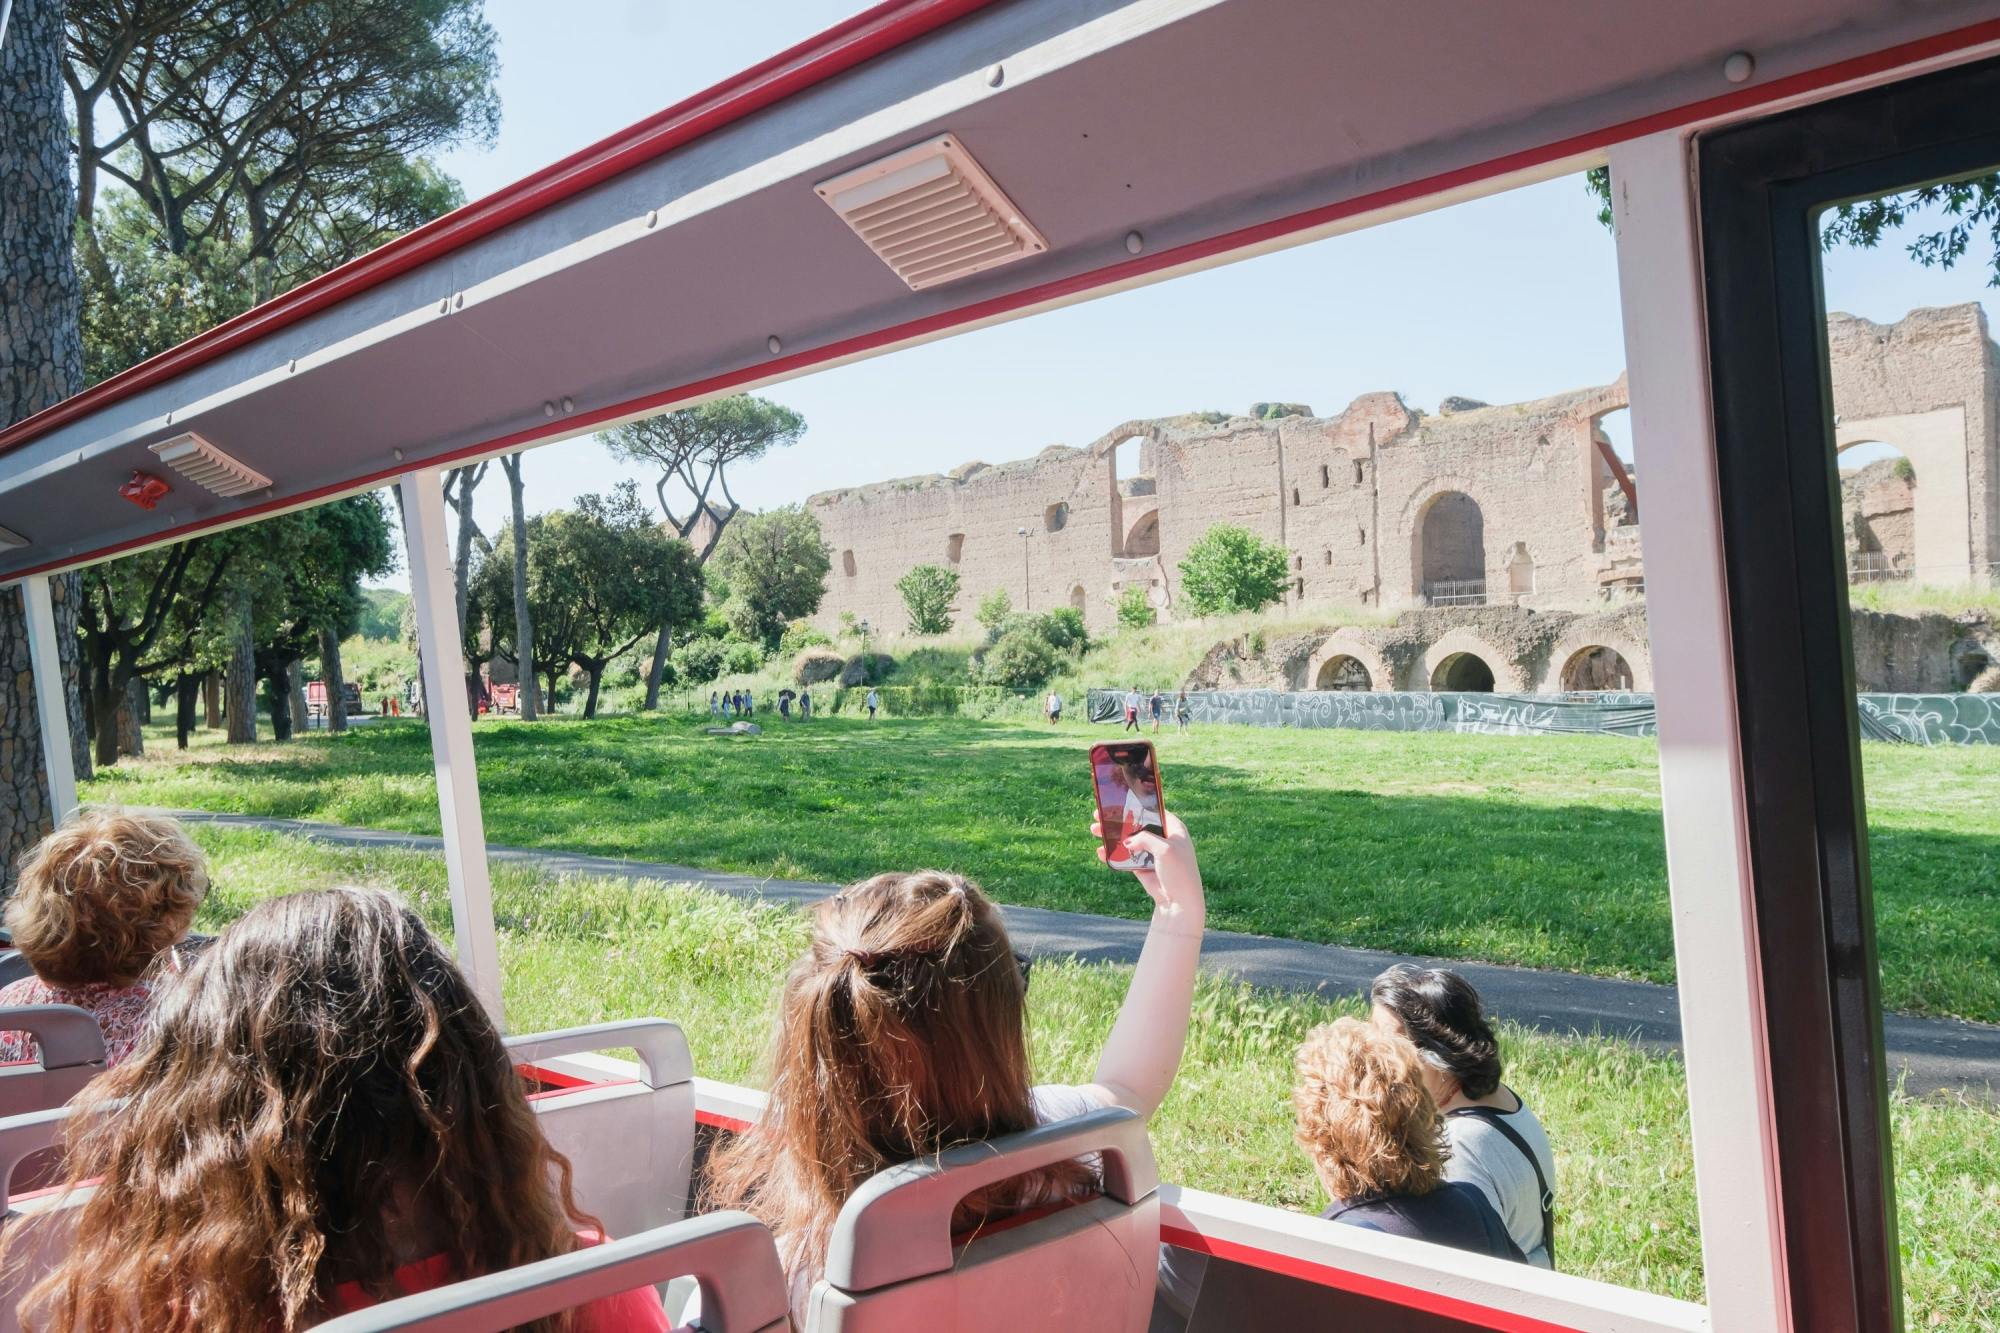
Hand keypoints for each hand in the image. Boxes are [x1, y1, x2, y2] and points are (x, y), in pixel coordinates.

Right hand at [1092, 809, 1203, 935]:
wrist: (1179, 903)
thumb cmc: (1179, 873)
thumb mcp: (1165, 848)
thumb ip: (1145, 838)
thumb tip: (1128, 841)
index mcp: (1175, 829)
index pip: (1154, 811)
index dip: (1136, 806)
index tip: (1118, 802)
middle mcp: (1163, 839)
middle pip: (1137, 825)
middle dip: (1118, 821)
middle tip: (1099, 816)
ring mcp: (1152, 853)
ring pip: (1129, 840)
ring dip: (1112, 836)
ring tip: (1095, 831)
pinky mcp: (1143, 867)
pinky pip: (1126, 857)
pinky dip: (1114, 854)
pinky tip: (1101, 852)